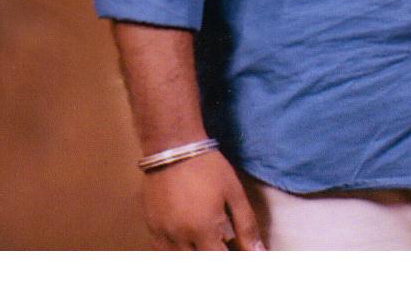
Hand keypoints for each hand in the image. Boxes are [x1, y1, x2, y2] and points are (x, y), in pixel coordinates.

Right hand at [141, 149, 266, 250]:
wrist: (174, 146)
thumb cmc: (208, 167)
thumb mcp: (234, 193)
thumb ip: (246, 226)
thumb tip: (259, 253)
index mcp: (203, 230)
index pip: (220, 262)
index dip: (231, 260)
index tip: (237, 252)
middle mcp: (180, 238)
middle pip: (198, 264)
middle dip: (213, 256)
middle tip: (223, 245)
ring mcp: (162, 234)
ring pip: (180, 261)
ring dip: (195, 256)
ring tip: (206, 242)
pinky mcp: (151, 227)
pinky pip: (162, 252)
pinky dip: (176, 252)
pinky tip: (187, 241)